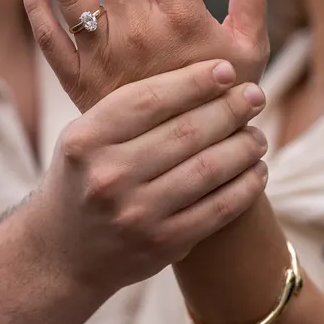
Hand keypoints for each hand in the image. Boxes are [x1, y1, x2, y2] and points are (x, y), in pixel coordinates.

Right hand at [24, 58, 269, 295]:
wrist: (64, 253)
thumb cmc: (84, 178)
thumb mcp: (86, 137)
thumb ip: (131, 107)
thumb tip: (201, 71)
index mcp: (86, 139)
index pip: (150, 99)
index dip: (195, 81)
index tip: (227, 70)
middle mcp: (108, 176)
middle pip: (187, 131)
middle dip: (230, 109)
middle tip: (255, 95)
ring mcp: (136, 214)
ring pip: (209, 168)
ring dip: (244, 146)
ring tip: (258, 135)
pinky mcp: (163, 244)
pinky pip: (219, 209)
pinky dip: (246, 186)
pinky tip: (257, 170)